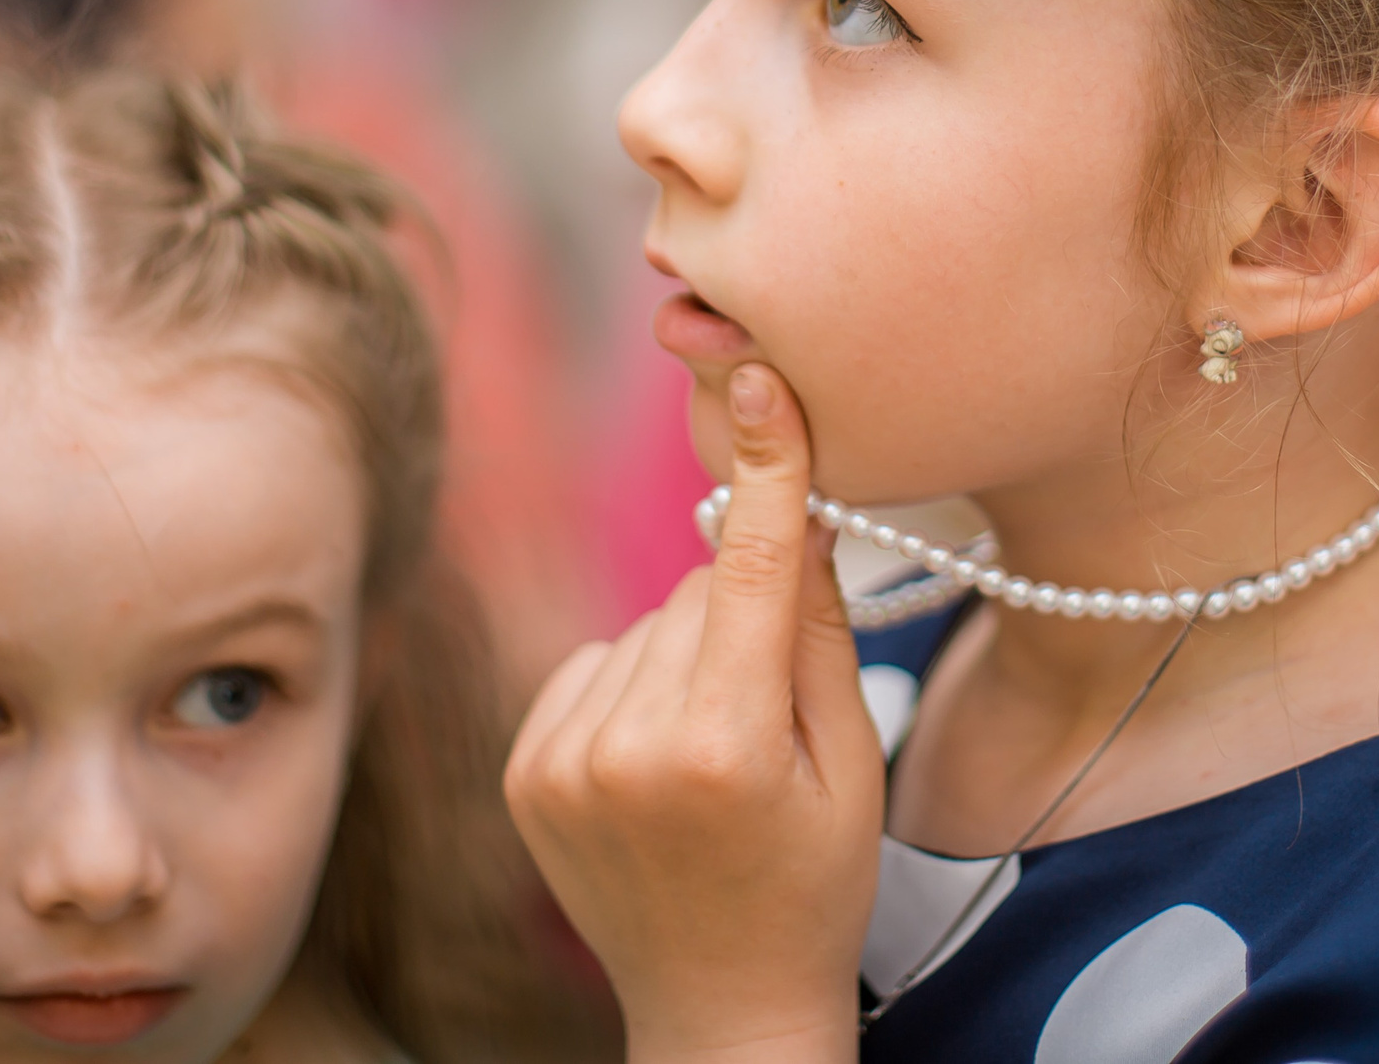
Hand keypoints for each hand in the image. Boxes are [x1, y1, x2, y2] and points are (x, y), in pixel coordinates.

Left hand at [505, 364, 880, 1063]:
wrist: (719, 1006)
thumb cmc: (812, 886)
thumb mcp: (854, 764)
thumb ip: (821, 633)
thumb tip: (797, 511)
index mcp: (729, 747)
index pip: (755, 571)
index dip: (766, 468)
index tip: (761, 377)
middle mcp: (631, 746)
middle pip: (702, 594)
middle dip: (744, 621)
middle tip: (770, 719)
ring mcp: (564, 759)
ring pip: (647, 624)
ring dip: (685, 657)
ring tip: (711, 755)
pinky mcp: (525, 767)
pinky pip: (593, 660)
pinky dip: (629, 684)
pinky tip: (657, 758)